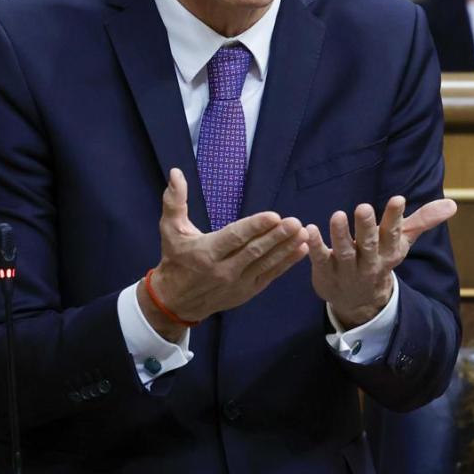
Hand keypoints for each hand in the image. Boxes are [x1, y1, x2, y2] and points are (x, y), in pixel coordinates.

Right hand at [138, 168, 309, 340]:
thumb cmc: (174, 259)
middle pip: (254, 251)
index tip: (274, 216)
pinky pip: (270, 275)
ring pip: (266, 263)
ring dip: (286, 248)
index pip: (234, 238)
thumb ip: (174, 201)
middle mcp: (223, 270)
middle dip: (277, 236)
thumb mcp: (170, 230)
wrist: (176, 301)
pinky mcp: (247, 291)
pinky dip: (287, 263)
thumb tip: (175, 172)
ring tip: (303, 232)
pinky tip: (302, 250)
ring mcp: (238, 283)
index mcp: (206, 253)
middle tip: (295, 222)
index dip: (254, 227)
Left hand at [306, 195, 457, 328]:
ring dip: (341, 235)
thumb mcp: (401, 242)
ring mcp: (347, 270)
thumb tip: (452, 204)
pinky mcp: (326, 273)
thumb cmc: (379, 259)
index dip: (395, 218)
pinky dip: (316, 246)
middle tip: (363, 207)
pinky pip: (321, 259)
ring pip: (345, 253)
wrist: (358, 300)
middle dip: (367, 227)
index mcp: (389, 252)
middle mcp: (370, 263)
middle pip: (369, 245)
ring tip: (337, 215)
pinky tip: (310, 229)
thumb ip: (422, 221)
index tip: (398, 199)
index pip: (394, 234)